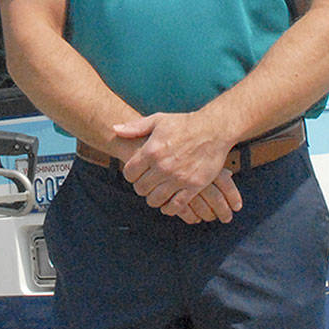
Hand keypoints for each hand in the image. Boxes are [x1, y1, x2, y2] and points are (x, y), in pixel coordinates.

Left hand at [113, 112, 241, 221]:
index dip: (130, 175)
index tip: (136, 173)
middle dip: (141, 187)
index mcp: (152, 150)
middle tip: (147, 183)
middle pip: (141, 189)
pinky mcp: (193, 186)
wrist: (213, 130)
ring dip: (153, 198)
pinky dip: (169, 208)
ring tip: (157, 192)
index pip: (129, 173)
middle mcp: (163, 166)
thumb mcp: (158, 120)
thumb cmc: (184, 124)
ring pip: (155, 200)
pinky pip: (176, 206)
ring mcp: (178, 178)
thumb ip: (135, 127)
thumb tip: (115, 129)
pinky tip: (169, 202)